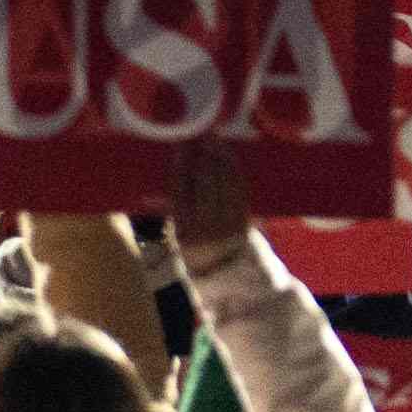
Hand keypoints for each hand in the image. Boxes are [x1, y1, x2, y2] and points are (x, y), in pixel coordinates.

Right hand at [164, 132, 255, 256]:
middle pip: (205, 184)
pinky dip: (235, 172)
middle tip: (204, 136)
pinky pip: (240, 192)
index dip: (181, 166)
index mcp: (182, 230)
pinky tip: (230, 159)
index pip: (180, 191)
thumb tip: (167, 177)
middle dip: (205, 157)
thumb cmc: (195, 250)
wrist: (226, 275)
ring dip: (222, 160)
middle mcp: (204, 228)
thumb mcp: (178, 233)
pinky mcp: (244, 222)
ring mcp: (227, 226)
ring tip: (217, 141)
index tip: (182, 146)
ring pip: (225, 185)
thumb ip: (173, 208)